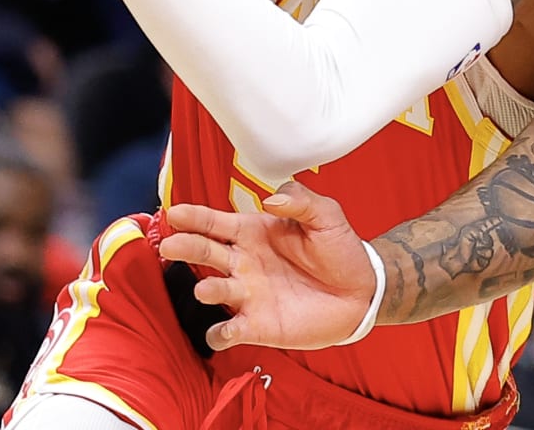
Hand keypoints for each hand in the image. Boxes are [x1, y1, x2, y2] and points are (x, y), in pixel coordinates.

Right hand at [159, 181, 377, 350]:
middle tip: (172, 245)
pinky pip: (227, 332)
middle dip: (186, 248)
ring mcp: (248, 295)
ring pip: (213, 291)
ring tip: (207, 288)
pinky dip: (220, 334)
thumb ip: (300, 200)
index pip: (216, 222)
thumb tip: (271, 199)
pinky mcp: (257, 326)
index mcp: (255, 233)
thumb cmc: (340, 251)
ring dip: (206, 290)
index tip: (174, 213)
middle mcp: (244, 263)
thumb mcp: (326, 215)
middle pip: (205, 253)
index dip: (194, 217)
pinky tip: (226, 330)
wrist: (361, 291)